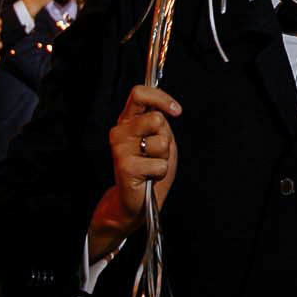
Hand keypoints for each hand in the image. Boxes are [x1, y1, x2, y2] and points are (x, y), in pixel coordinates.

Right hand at [87, 85, 181, 258]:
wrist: (137, 202)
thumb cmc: (150, 169)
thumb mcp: (161, 140)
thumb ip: (160, 123)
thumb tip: (165, 110)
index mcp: (127, 121)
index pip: (139, 94)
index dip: (160, 98)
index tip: (176, 111)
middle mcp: (120, 131)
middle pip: (155, 118)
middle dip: (165, 137)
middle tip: (155, 153)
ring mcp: (120, 148)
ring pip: (161, 141)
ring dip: (163, 157)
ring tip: (151, 166)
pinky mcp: (126, 166)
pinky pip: (160, 163)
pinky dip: (160, 172)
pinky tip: (148, 178)